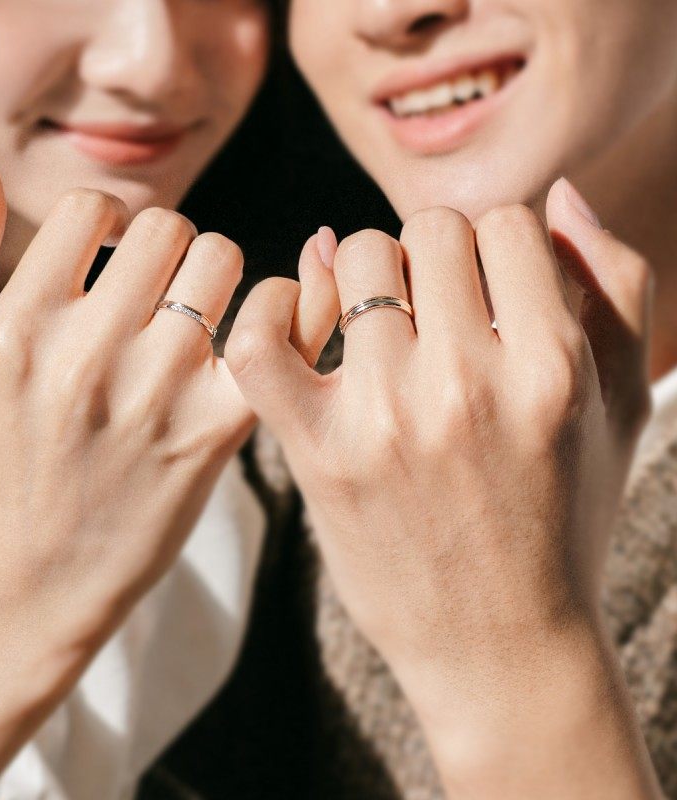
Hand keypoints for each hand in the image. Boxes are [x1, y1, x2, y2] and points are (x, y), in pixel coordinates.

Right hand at [0, 155, 335, 633]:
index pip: (93, 209)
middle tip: (161, 283)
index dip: (106, 222)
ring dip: (216, 272)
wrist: (43, 571)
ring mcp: (159, 391)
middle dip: (166, 245)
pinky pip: (278, 330)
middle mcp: (91, 353)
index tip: (110, 256)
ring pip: (222, 260)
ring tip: (198, 310)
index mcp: (20, 327)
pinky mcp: (217, 429)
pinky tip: (266, 318)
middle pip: (169, 227)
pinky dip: (287, 307)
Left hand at [226, 178, 658, 797]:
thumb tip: (561, 190)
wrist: (499, 645)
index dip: (491, 248)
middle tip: (426, 309)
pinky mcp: (319, 454)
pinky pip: (262, 339)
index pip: (504, 223)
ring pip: (352, 259)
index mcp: (553, 365)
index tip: (479, 292)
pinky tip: (297, 324)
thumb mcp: (622, 405)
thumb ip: (614, 284)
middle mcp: (469, 383)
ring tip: (376, 327)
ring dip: (361, 278)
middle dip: (428, 257)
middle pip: (427, 230)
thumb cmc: (565, 518)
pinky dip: (269, 311)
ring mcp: (387, 418)